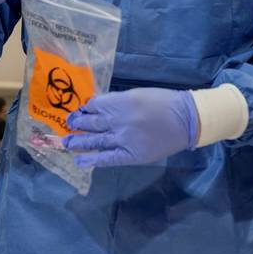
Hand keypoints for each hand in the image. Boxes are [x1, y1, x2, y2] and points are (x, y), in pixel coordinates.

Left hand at [63, 88, 196, 167]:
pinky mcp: (130, 155)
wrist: (186, 120)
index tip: (81, 110)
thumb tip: (99, 107)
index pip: (95, 105)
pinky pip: (107, 158)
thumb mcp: (139, 93)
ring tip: (65, 142)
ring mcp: (123, 139)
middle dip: (77, 123)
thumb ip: (118, 101)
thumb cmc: (164, 103)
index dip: (86, 108)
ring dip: (78, 141)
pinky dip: (92, 160)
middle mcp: (119, 120)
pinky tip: (79, 160)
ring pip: (95, 140)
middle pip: (92, 122)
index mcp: (121, 102)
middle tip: (68, 124)